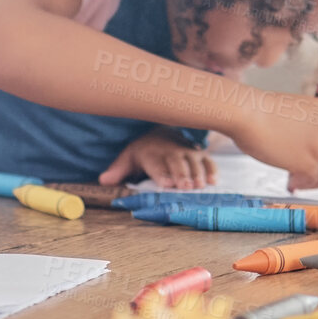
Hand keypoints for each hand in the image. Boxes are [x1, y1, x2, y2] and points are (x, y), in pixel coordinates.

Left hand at [99, 132, 215, 188]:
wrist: (161, 132)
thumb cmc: (144, 151)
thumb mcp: (128, 158)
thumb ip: (117, 171)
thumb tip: (103, 181)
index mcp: (150, 152)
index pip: (156, 163)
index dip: (162, 173)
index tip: (167, 184)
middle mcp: (170, 150)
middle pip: (176, 162)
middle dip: (181, 174)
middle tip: (186, 187)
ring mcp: (186, 152)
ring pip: (193, 162)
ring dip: (197, 173)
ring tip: (201, 185)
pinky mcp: (199, 154)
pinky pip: (207, 160)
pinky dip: (211, 170)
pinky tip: (214, 181)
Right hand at [233, 95, 317, 191]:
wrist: (246, 114)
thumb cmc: (258, 110)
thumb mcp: (292, 109)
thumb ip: (306, 124)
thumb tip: (305, 147)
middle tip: (304, 166)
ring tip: (300, 180)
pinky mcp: (309, 164)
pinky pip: (313, 180)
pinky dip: (303, 183)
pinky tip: (290, 182)